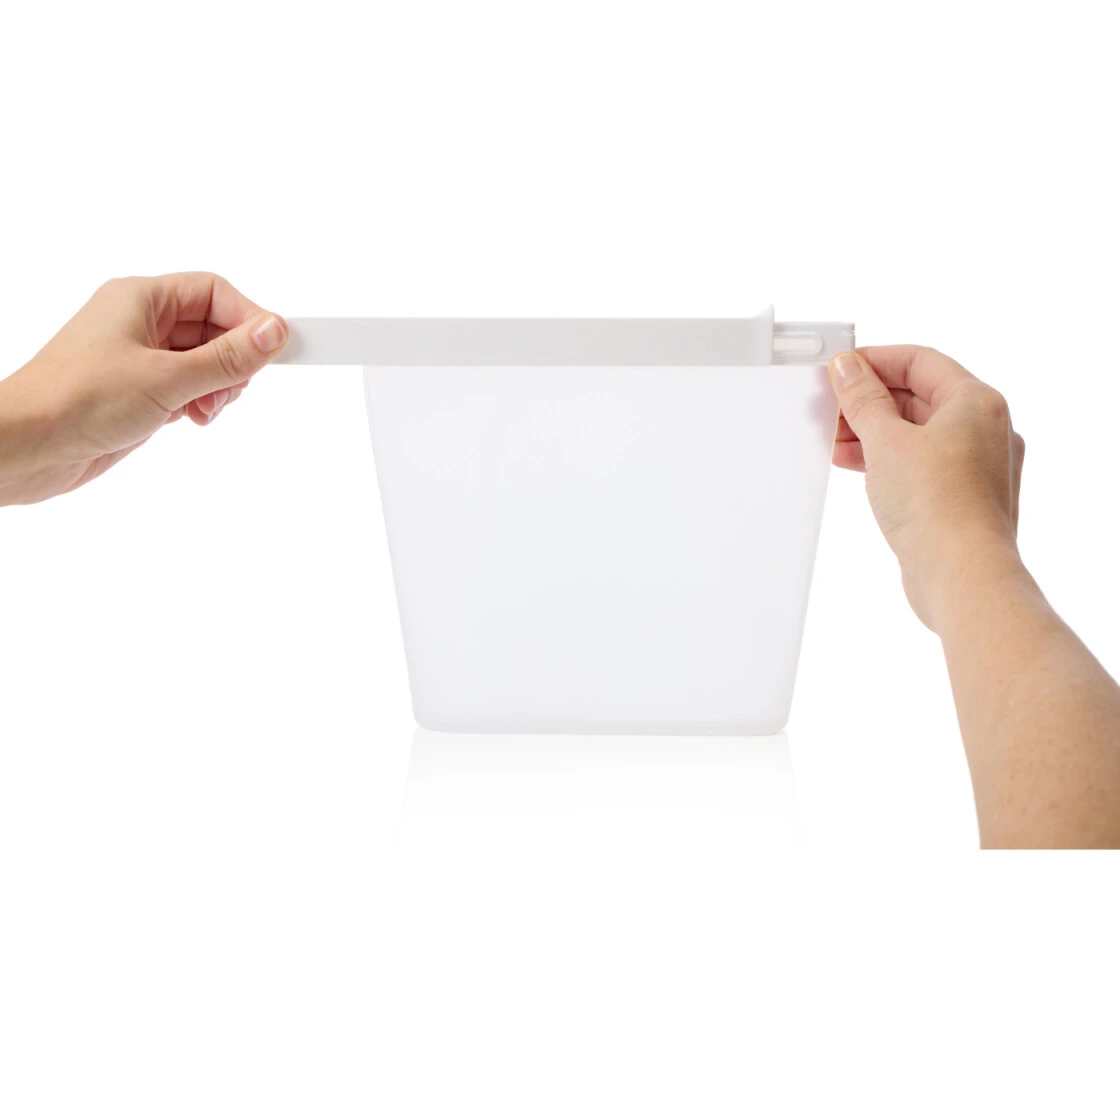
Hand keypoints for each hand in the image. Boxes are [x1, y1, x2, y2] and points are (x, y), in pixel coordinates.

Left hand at [0, 273, 287, 504]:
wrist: (26, 447)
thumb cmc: (74, 400)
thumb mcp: (167, 378)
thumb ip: (227, 358)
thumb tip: (273, 333)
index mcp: (141, 299)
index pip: (215, 293)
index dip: (250, 319)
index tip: (278, 348)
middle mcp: (141, 322)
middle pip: (214, 327)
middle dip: (234, 359)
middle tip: (237, 386)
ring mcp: (139, 358)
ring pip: (204, 360)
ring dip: (219, 386)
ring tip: (207, 408)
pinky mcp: (138, 391)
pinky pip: (188, 387)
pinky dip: (201, 403)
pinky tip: (192, 419)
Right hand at [828, 346, 1025, 630]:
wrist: (962, 576)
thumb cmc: (938, 507)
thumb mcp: (886, 441)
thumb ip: (863, 400)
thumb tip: (848, 367)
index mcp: (977, 403)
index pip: (919, 361)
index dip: (874, 361)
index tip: (838, 370)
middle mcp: (984, 430)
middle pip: (918, 397)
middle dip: (868, 402)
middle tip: (829, 407)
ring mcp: (975, 467)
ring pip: (917, 433)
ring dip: (872, 433)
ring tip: (834, 440)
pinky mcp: (960, 499)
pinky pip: (919, 464)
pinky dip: (886, 460)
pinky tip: (855, 466)